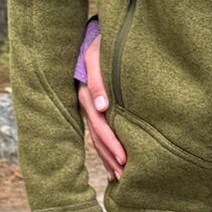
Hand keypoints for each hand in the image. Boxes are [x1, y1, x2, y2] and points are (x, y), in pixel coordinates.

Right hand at [76, 35, 125, 178]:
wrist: (96, 35)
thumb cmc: (100, 43)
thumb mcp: (97, 55)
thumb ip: (98, 79)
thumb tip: (103, 107)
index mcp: (85, 93)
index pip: (99, 124)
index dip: (111, 142)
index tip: (124, 158)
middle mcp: (85, 103)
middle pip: (97, 136)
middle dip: (111, 156)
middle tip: (126, 175)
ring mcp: (89, 107)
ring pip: (97, 138)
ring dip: (108, 157)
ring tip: (120, 176)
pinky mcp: (95, 108)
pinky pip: (98, 132)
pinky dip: (106, 149)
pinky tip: (113, 166)